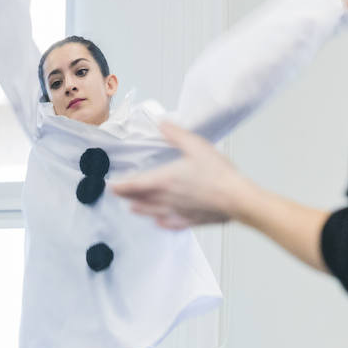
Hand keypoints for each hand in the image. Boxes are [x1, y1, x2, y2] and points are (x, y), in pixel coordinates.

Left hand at [112, 122, 257, 229]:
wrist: (236, 198)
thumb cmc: (217, 173)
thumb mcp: (196, 145)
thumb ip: (176, 135)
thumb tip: (162, 124)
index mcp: (165, 180)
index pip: (135, 184)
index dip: (121, 186)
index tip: (111, 186)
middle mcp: (167, 198)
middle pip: (141, 199)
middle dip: (128, 197)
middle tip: (120, 195)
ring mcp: (178, 211)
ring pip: (153, 213)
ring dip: (141, 210)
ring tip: (133, 208)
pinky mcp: (190, 220)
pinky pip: (171, 223)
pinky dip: (161, 222)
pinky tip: (160, 222)